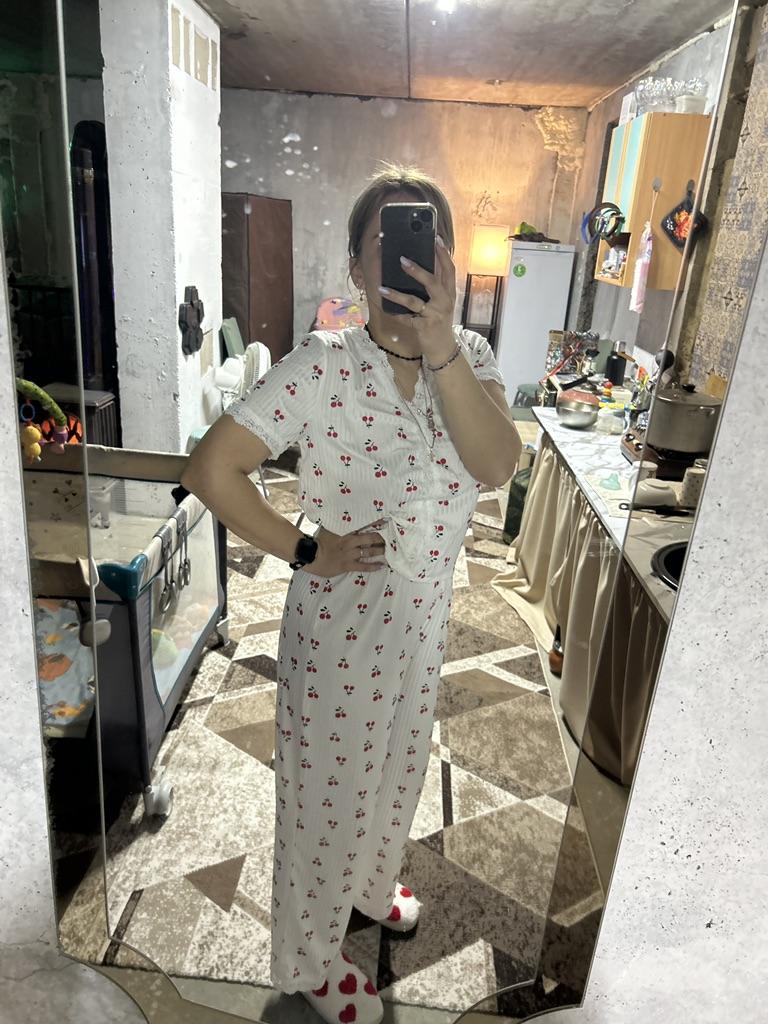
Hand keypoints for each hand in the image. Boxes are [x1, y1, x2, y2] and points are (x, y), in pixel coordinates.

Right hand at [308, 523, 387, 576]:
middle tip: (392, 538)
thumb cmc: (318, 541)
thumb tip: (340, 517)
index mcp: (346, 531)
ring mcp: (350, 554)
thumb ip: (337, 524)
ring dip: (380, 551)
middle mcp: (351, 542)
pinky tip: (381, 566)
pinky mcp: (348, 565)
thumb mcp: (328, 528)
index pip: (364, 525)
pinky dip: (373, 566)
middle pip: (370, 539)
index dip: (376, 524)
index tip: (387, 521)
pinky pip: (363, 566)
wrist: (310, 555)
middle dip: (382, 539)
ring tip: (390, 551)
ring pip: (369, 552)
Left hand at [378, 235, 456, 362]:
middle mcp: (444, 302)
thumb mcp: (442, 302)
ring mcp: (435, 315)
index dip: (443, 254)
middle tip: (402, 259)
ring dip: (396, 294)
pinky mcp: (424, 327)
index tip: (436, 238)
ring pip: (414, 301)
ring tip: (382, 288)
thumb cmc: (439, 321)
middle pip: (433, 282)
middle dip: (417, 270)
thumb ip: (436, 286)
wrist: (443, 348)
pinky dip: (395, 314)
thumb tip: (420, 265)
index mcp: (449, 292)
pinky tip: (385, 308)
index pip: (449, 269)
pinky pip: (406, 318)